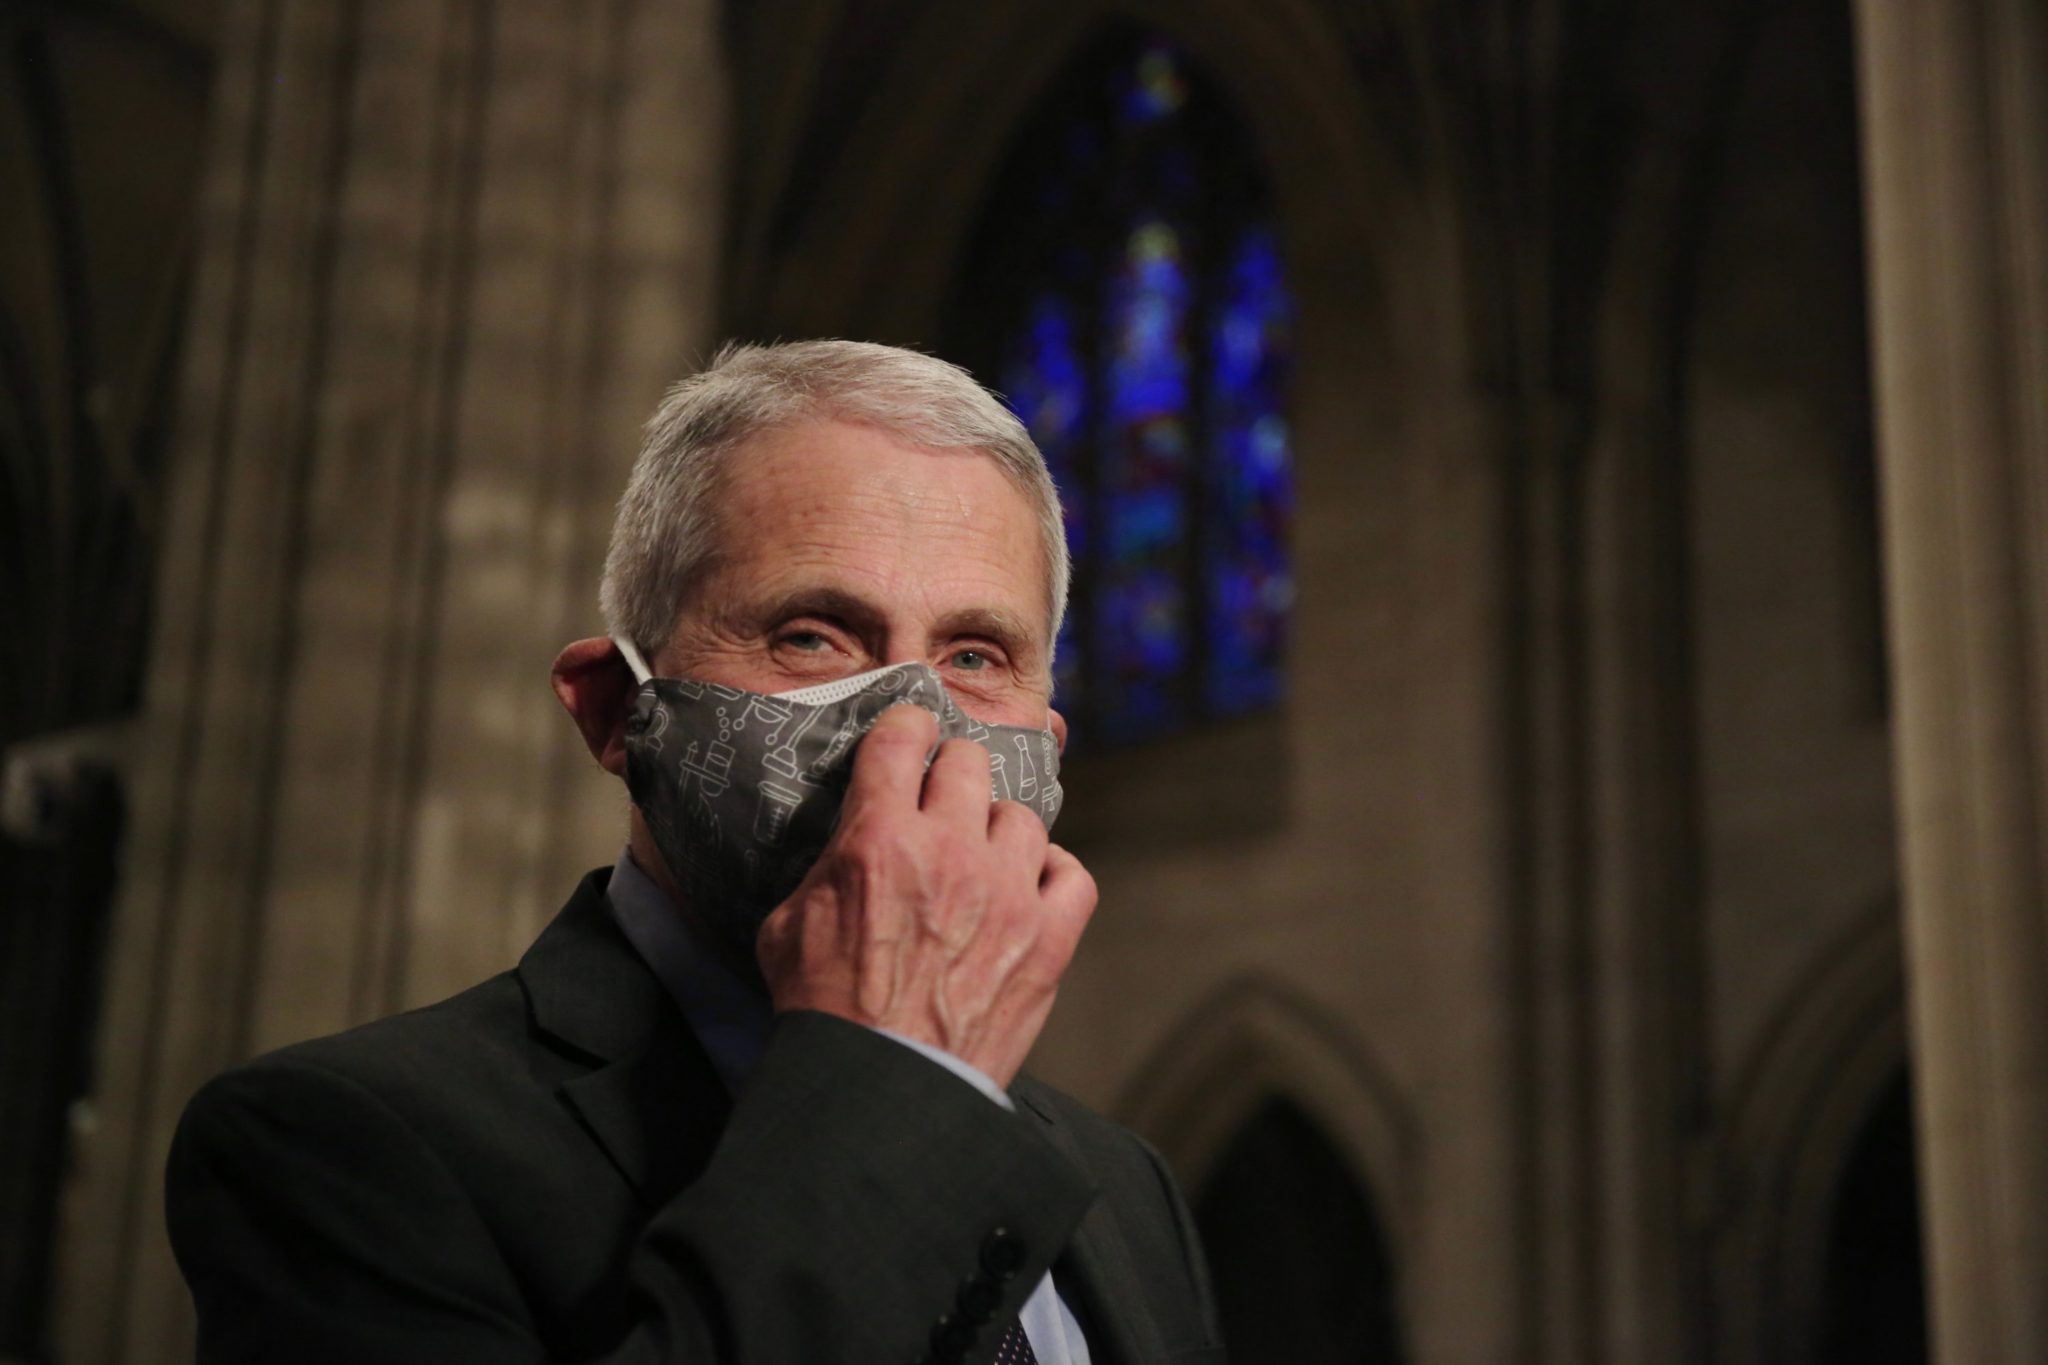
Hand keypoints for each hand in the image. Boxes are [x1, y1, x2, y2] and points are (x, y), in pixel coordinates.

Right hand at [757, 704, 1095, 1086]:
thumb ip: (823, 869)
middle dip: (952, 770)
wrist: (878, 1085)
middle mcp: (949, 850)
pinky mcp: (1047, 940)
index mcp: (879, 837)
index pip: (902, 737)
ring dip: (998, 829)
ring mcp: (1007, 894)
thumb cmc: (822, 1010)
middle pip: (969, 763)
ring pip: (1022, 818)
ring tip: (982, 854)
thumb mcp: (786, 922)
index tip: (910, 733)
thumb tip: (840, 849)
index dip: (906, 726)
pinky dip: (1055, 875)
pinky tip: (1031, 888)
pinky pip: (1074, 876)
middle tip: (941, 794)